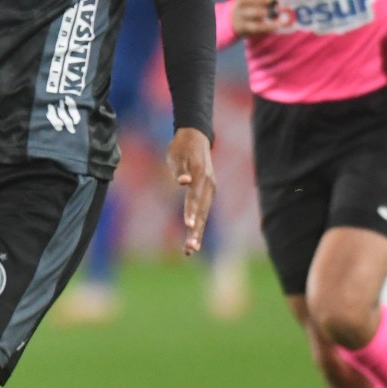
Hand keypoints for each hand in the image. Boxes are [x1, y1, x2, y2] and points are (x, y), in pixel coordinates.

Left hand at [165, 127, 214, 255]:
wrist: (195, 137)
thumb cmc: (181, 147)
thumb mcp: (176, 155)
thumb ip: (180, 170)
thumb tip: (183, 182)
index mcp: (200, 176)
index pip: (194, 198)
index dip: (191, 212)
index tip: (187, 225)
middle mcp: (208, 185)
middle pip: (202, 212)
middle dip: (195, 231)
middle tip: (190, 249)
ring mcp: (210, 190)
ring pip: (203, 215)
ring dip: (197, 233)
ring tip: (190, 250)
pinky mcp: (208, 193)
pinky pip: (203, 212)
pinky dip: (198, 225)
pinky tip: (193, 239)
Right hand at [230, 0, 283, 37]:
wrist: (233, 19)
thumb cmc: (249, 1)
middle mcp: (241, 2)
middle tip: (277, 1)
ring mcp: (241, 15)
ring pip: (253, 12)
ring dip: (265, 11)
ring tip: (277, 11)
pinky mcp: (244, 27)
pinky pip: (255, 27)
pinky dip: (266, 27)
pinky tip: (276, 25)